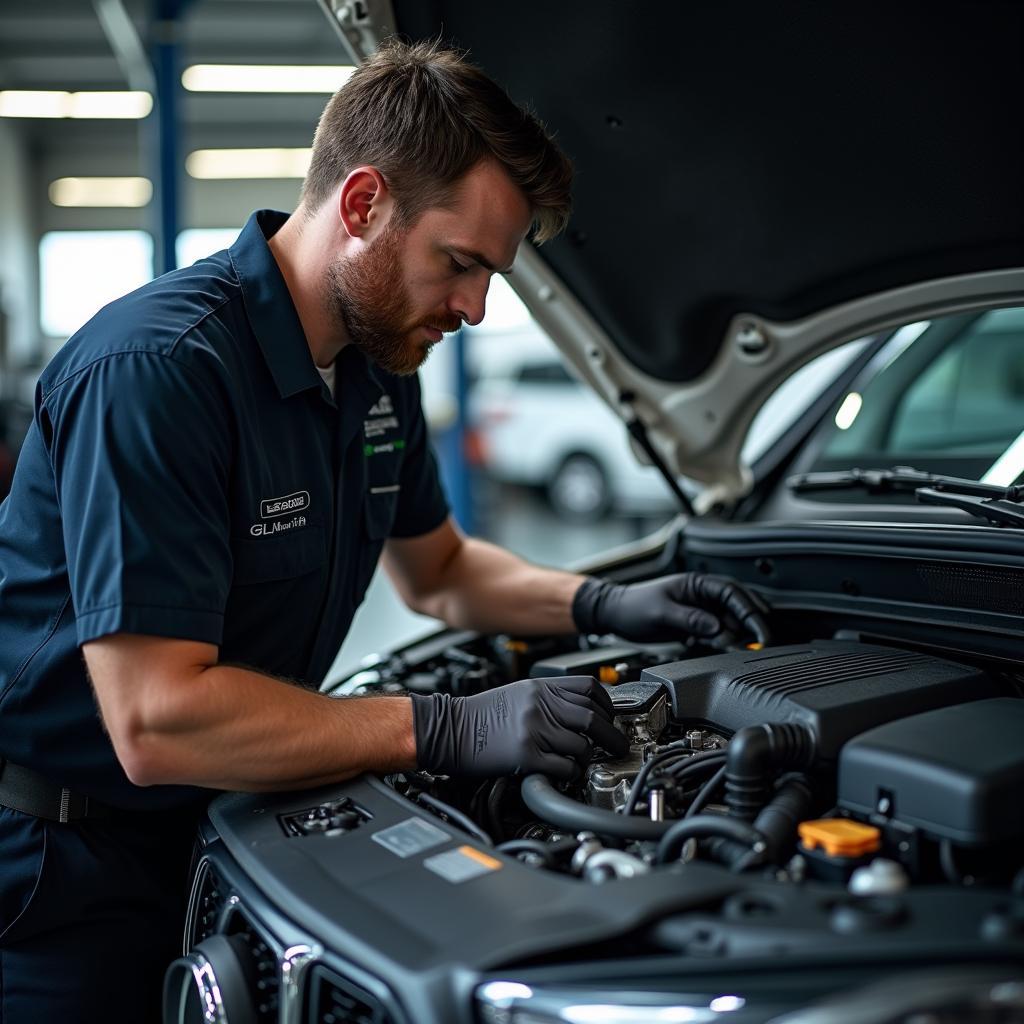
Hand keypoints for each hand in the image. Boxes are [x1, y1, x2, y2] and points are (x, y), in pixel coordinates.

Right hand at [410, 676, 627, 780]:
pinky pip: (564, 766)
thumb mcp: (517, 694)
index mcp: (539, 688)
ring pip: (582, 744)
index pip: (589, 688)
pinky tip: (568, 773)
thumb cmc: (479, 715)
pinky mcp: (526, 756)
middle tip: (619, 745)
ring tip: (587, 761)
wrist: (449, 730)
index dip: (608, 704)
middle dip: (613, 734)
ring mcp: (533, 730)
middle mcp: (539, 705)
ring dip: (590, 756)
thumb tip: (581, 709)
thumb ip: (548, 698)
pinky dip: (572, 772)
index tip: (612, 716)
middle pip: (593, 717)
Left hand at [572, 572, 769, 645]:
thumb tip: (718, 627)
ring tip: (735, 648)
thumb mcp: (661, 613)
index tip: (760, 632)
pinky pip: (718, 632)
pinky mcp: (695, 624)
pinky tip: (722, 648)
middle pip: (738, 607)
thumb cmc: (633, 606)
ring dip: (736, 635)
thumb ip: (690, 619)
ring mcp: (700, 610)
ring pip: (730, 622)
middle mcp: (702, 595)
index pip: (733, 594)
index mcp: (697, 584)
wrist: (614, 614)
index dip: (750, 612)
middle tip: (761, 644)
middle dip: (751, 625)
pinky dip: (724, 641)